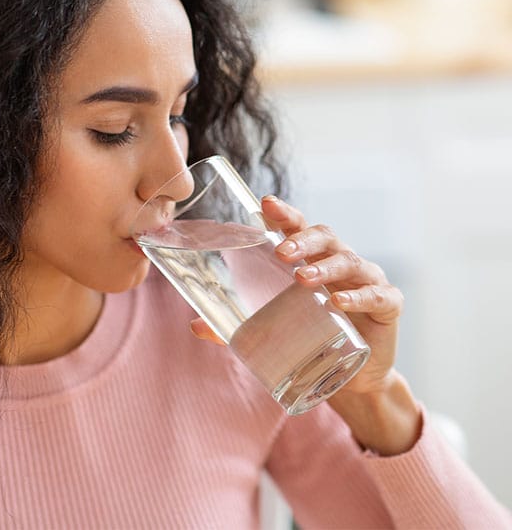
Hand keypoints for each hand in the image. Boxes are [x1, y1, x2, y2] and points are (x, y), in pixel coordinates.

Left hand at [190, 195, 403, 395]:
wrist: (353, 378)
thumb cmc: (312, 340)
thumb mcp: (273, 331)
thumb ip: (235, 328)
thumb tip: (194, 325)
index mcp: (312, 260)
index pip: (298, 228)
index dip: (285, 214)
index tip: (266, 204)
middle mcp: (340, 264)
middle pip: (326, 237)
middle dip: (303, 240)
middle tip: (281, 252)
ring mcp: (366, 281)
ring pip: (349, 261)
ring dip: (326, 267)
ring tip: (303, 279)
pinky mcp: (388, 305)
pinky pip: (377, 295)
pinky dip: (360, 297)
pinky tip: (340, 304)